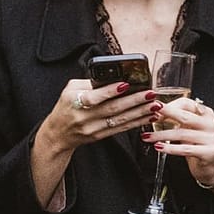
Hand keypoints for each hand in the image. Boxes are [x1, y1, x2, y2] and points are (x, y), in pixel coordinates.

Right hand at [37, 78, 160, 155]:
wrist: (58, 134)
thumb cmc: (66, 106)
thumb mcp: (70, 90)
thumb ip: (90, 83)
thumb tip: (114, 76)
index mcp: (74, 102)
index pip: (94, 97)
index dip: (110, 91)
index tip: (126, 84)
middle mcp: (84, 117)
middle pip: (112, 109)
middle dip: (134, 101)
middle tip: (150, 94)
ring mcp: (93, 128)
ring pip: (120, 120)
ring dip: (140, 112)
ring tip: (155, 105)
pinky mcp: (101, 136)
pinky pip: (122, 129)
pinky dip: (137, 122)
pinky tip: (149, 117)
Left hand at [143, 96, 213, 184]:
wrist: (209, 168)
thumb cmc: (197, 146)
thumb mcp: (188, 129)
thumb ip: (177, 120)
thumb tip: (156, 112)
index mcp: (207, 114)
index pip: (187, 104)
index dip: (169, 106)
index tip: (155, 108)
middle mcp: (211, 124)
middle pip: (185, 116)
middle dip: (165, 114)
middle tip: (150, 114)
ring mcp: (212, 139)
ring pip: (182, 134)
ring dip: (161, 135)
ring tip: (148, 136)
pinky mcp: (209, 153)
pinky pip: (185, 149)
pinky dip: (170, 148)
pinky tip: (159, 147)